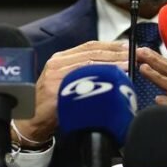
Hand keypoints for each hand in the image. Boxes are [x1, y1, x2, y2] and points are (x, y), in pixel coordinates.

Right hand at [13, 40, 129, 144]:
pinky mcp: (55, 90)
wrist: (31, 121)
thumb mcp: (65, 82)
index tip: (129, 47)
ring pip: (88, 64)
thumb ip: (82, 72)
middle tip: (134, 55)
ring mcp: (55, 76)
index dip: (110, 45)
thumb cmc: (53, 104)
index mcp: (59, 59)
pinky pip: (80, 81)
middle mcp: (56, 63)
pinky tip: (112, 80)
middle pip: (91, 52)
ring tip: (128, 65)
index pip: (89, 46)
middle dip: (115, 53)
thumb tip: (113, 65)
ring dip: (111, 63)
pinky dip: (98, 78)